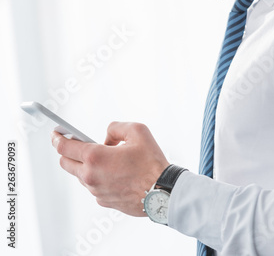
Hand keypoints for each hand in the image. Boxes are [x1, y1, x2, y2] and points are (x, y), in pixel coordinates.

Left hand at [51, 122, 168, 216]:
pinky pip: (94, 186)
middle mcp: (91, 176)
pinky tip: (113, 171)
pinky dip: (97, 177)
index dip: (57, 137)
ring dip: (85, 164)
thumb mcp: (137, 131)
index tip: (56, 133)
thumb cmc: (151, 163)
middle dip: (67, 151)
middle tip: (76, 143)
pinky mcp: (104, 201)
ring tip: (103, 156)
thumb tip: (107, 138)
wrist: (162, 192)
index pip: (64, 147)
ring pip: (80, 175)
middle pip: (66, 163)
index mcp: (95, 157)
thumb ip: (116, 128)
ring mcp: (96, 191)